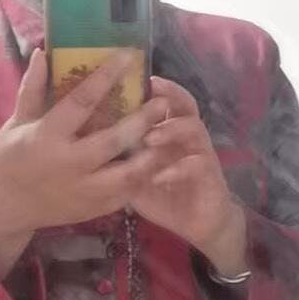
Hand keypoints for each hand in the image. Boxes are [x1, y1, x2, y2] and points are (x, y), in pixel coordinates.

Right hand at [0, 50, 167, 276]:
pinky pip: (125, 195)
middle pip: (114, 140)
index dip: (106, 77)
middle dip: (142, 120)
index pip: (81, 101)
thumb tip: (41, 53)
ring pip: (127, 174)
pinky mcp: (93, 209)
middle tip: (162, 103)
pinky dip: (141, 179)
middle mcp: (68, 164)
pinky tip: (153, 162)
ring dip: (149, 154)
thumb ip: (32, 89)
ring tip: (164, 136)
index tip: (128, 57)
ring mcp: (83, 190)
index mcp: (47, 137)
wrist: (3, 208)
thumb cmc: (7, 158)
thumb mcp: (16, 122)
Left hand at [129, 77, 247, 275]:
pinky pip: (197, 165)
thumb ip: (122, 156)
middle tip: (152, 92)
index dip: (155, 87)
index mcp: (170, 133)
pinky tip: (159, 177)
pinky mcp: (210, 176)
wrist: (198, 223)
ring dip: (171, 130)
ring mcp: (201, 154)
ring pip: (194, 129)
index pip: (165, 101)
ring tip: (150, 137)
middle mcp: (188, 138)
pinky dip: (177, 169)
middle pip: (186, 105)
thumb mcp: (135, 175)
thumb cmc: (163, 195)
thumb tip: (88, 141)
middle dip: (170, 94)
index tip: (137, 77)